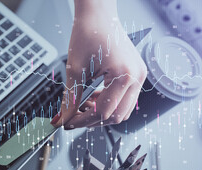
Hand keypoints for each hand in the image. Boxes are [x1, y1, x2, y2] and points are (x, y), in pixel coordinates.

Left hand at [52, 0, 146, 128]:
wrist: (98, 14)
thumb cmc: (88, 33)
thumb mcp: (76, 70)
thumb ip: (70, 99)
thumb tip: (62, 119)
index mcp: (124, 75)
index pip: (103, 113)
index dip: (82, 121)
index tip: (67, 123)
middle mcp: (137, 77)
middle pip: (116, 116)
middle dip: (92, 120)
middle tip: (73, 117)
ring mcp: (139, 75)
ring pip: (121, 110)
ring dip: (101, 113)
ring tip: (82, 105)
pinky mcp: (135, 73)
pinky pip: (124, 98)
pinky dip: (107, 103)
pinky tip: (92, 98)